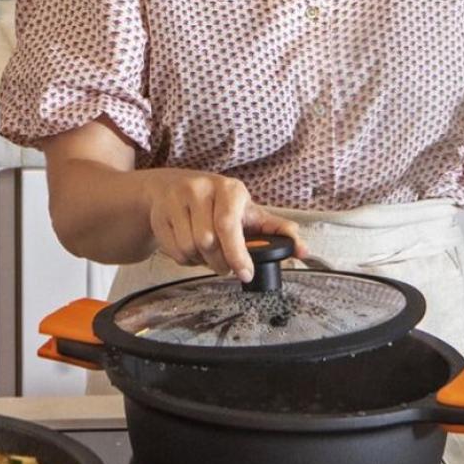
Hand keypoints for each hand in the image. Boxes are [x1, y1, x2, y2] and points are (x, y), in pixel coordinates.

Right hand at [142, 169, 306, 281]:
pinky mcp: (159, 214)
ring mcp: (176, 200)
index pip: (229, 224)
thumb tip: (304, 251)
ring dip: (202, 261)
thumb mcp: (249, 213)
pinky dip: (185, 259)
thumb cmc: (220, 205)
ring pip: (191, 248)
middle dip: (220, 262)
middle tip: (226, 266)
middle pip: (209, 241)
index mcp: (229, 188)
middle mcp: (200, 189)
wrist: (173, 188)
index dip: (238, 253)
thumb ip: (277, 231)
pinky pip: (175, 251)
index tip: (245, 274)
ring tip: (207, 253)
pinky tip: (190, 247)